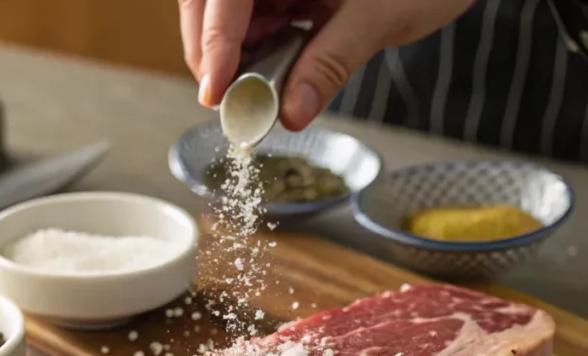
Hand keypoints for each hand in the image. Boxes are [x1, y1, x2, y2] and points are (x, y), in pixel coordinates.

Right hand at [178, 0, 473, 130]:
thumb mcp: (379, 16)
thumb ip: (331, 62)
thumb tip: (291, 112)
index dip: (214, 42)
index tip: (215, 92)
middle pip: (208, 3)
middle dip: (214, 52)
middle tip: (230, 102)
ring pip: (225, 15)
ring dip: (234, 56)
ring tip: (258, 89)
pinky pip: (253, 19)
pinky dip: (256, 50)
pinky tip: (274, 71)